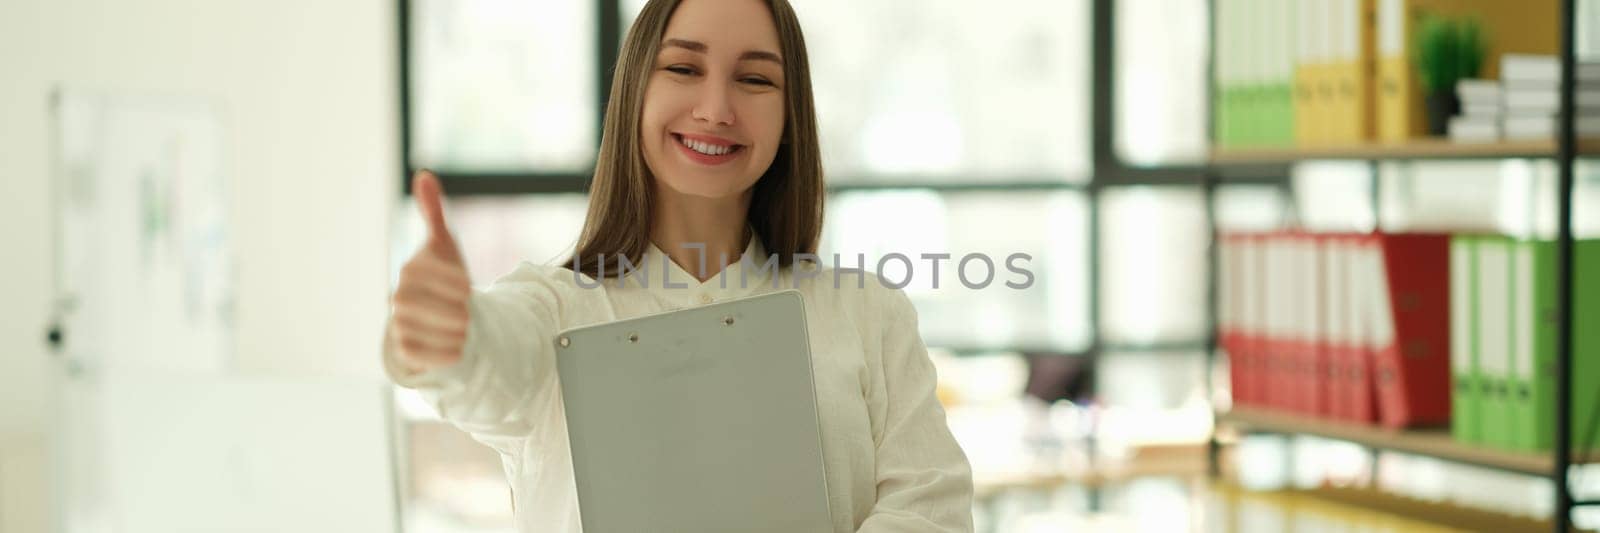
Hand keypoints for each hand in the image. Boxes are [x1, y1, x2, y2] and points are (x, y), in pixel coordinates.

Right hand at [390, 170, 471, 372]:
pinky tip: (458, 347)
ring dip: (455, 331)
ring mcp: (400, 323)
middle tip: (468, 312)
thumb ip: (434, 212)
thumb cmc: (442, 275)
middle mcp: (400, 296)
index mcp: (411, 269)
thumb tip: (423, 175)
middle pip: (433, 307)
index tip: (467, 287)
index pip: (434, 276)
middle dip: (456, 310)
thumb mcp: (443, 244)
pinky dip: (446, 353)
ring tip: (465, 328)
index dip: (454, 282)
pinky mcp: (404, 349)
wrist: (434, 313)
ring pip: (431, 331)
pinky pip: (425, 354)